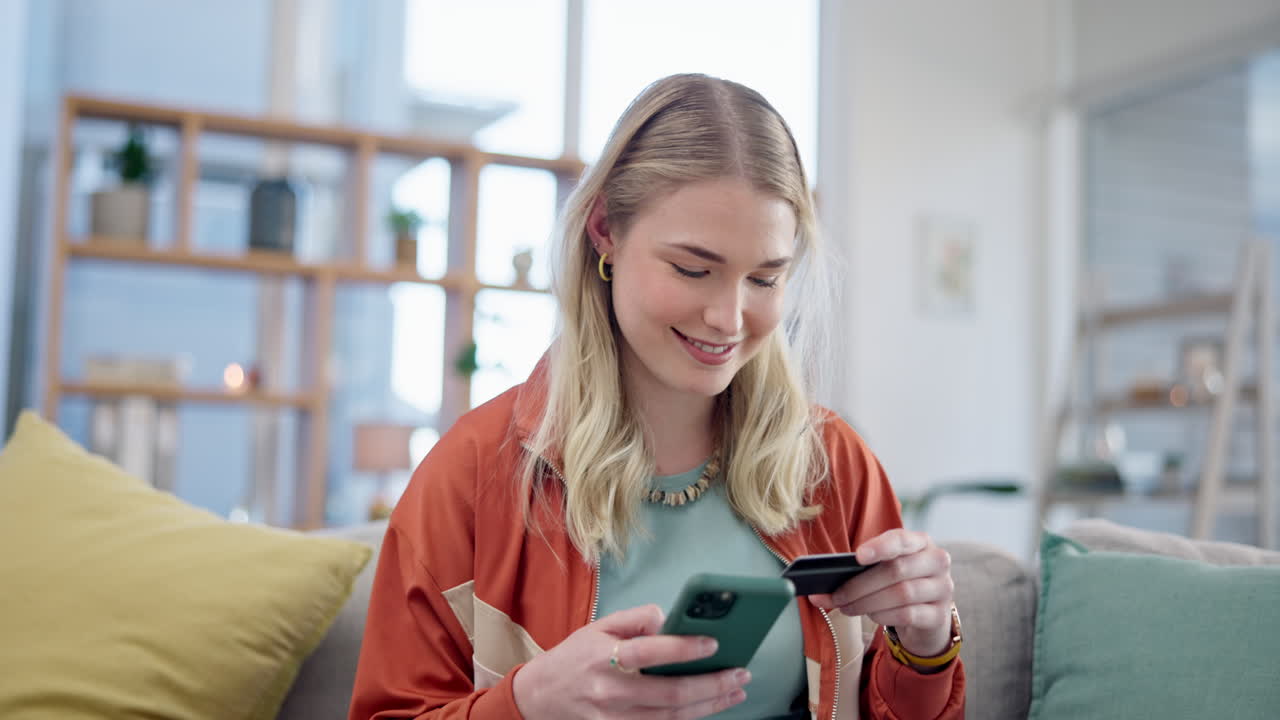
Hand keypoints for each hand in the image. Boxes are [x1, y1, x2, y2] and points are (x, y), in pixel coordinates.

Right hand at [512, 604, 751, 719]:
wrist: (539, 698)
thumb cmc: (574, 658)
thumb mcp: (598, 627)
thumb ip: (634, 618)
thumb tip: (668, 617)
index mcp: (603, 656)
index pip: (649, 652)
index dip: (683, 648)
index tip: (714, 642)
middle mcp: (609, 690)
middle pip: (669, 694)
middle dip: (711, 684)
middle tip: (740, 673)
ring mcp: (613, 718)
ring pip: (671, 718)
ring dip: (709, 705)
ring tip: (735, 691)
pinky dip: (689, 719)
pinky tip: (710, 707)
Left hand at [807, 529, 953, 658]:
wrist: (926, 614)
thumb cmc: (898, 583)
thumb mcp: (886, 567)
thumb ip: (865, 566)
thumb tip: (825, 581)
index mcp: (921, 542)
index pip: (902, 539)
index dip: (880, 547)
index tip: (857, 556)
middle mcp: (937, 561)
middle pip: (896, 570)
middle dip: (859, 585)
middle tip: (836, 596)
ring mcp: (942, 588)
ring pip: (900, 594)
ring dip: (867, 602)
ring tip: (846, 607)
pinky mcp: (939, 615)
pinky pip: (907, 614)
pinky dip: (883, 615)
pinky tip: (871, 616)